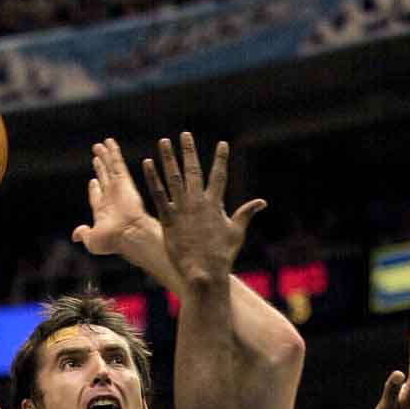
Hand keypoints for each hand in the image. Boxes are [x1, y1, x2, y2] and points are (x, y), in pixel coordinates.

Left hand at [72, 137, 151, 256]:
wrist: (130, 234)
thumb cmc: (112, 241)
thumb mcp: (93, 241)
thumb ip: (84, 234)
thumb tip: (75, 235)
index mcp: (103, 212)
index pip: (97, 196)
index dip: (94, 188)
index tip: (93, 181)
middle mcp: (111, 199)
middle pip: (104, 179)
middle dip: (100, 168)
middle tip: (96, 157)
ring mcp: (119, 189)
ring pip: (110, 168)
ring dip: (105, 156)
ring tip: (100, 144)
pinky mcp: (125, 182)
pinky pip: (117, 163)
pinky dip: (114, 152)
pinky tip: (109, 142)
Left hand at [142, 132, 265, 284]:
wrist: (204, 273)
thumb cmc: (222, 256)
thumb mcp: (237, 233)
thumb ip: (246, 213)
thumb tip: (262, 202)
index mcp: (215, 204)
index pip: (219, 176)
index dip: (221, 159)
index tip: (222, 144)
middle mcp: (198, 203)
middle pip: (193, 171)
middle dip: (190, 151)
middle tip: (185, 134)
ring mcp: (182, 210)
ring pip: (173, 178)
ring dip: (168, 158)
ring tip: (164, 142)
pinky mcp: (168, 220)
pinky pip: (158, 195)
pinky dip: (153, 179)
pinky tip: (147, 164)